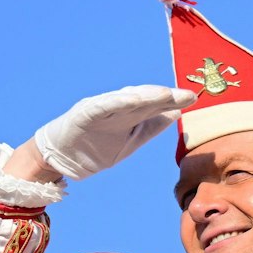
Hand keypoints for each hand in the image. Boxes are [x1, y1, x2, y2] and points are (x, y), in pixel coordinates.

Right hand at [25, 84, 196, 181]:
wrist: (58, 159)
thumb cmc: (94, 149)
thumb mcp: (129, 141)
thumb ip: (151, 127)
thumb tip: (175, 114)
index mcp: (128, 115)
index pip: (153, 105)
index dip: (172, 100)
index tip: (193, 98)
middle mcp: (116, 108)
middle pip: (143, 99)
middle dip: (164, 96)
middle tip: (187, 95)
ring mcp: (100, 109)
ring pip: (125, 99)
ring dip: (145, 95)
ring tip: (164, 93)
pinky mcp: (83, 114)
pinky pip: (101, 106)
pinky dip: (115, 101)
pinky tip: (131, 98)